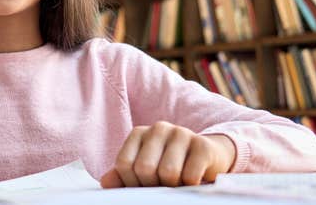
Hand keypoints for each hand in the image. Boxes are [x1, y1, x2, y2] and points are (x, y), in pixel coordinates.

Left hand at [100, 121, 235, 187]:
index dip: (132, 183)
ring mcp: (182, 133)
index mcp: (139, 134)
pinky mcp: (202, 145)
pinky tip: (194, 180)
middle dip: (153, 185)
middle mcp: (159, 129)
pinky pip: (190, 176)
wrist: (209, 160)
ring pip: (168, 173)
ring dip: (173, 186)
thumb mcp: (145, 170)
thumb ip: (123, 176)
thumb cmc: (171, 167)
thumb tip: (106, 183)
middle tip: (163, 186)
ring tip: (178, 182)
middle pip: (144, 168)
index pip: (124, 164)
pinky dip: (190, 185)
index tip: (144, 185)